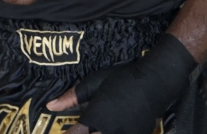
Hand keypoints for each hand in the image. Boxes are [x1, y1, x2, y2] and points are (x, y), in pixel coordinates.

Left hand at [46, 34, 194, 133]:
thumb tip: (51, 105)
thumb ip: (72, 96)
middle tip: (80, 130)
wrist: (155, 83)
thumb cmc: (122, 79)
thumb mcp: (94, 83)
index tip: (57, 133)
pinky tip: (106, 129)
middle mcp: (109, 131)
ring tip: (93, 130)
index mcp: (96, 117)